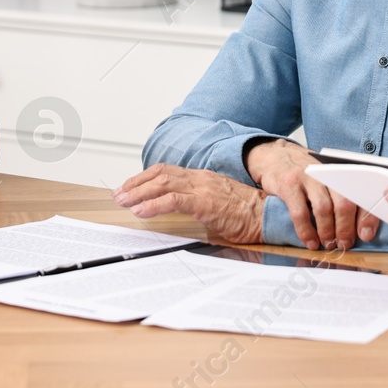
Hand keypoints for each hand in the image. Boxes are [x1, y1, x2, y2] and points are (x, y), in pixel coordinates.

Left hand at [113, 164, 265, 243]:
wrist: (268, 216)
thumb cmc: (247, 214)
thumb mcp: (218, 204)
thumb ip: (199, 203)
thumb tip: (181, 211)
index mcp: (203, 178)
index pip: (168, 171)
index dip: (145, 178)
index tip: (131, 187)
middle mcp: (200, 178)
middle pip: (160, 173)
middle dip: (136, 183)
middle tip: (119, 194)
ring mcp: (202, 188)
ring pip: (162, 183)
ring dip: (138, 193)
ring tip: (124, 202)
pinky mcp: (205, 202)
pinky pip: (172, 201)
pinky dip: (153, 205)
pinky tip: (140, 211)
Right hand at [246, 139, 378, 249]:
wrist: (274, 157)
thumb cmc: (305, 173)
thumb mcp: (326, 178)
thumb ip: (341, 196)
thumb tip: (360, 227)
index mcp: (341, 171)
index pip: (360, 194)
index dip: (366, 217)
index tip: (366, 235)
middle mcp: (326, 172)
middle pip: (344, 203)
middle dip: (346, 229)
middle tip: (344, 244)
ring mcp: (307, 177)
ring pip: (323, 208)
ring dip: (327, 232)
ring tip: (328, 244)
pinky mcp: (289, 184)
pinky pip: (300, 213)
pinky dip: (306, 232)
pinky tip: (310, 242)